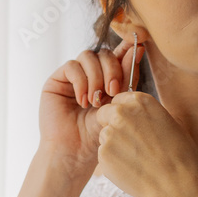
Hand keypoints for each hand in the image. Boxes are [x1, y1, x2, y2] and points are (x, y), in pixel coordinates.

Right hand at [36, 37, 146, 183]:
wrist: (75, 152)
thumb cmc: (98, 134)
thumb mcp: (118, 104)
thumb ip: (127, 77)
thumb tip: (140, 48)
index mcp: (108, 79)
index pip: (118, 55)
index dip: (127, 46)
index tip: (138, 43)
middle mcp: (91, 74)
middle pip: (105, 53)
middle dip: (112, 69)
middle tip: (113, 92)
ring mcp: (74, 76)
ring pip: (88, 56)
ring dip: (96, 77)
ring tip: (95, 101)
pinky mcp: (57, 80)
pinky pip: (72, 66)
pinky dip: (80, 82)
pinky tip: (82, 101)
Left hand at [94, 91, 197, 196]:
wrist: (175, 185)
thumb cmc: (180, 156)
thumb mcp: (171, 123)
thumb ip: (149, 114)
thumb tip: (141, 115)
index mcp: (140, 101)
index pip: (118, 99)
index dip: (123, 112)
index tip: (130, 123)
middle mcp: (122, 113)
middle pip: (105, 113)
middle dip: (111, 124)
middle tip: (128, 142)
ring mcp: (110, 133)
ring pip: (104, 136)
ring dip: (113, 144)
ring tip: (136, 159)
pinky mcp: (103, 154)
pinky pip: (104, 155)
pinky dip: (113, 162)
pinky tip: (132, 170)